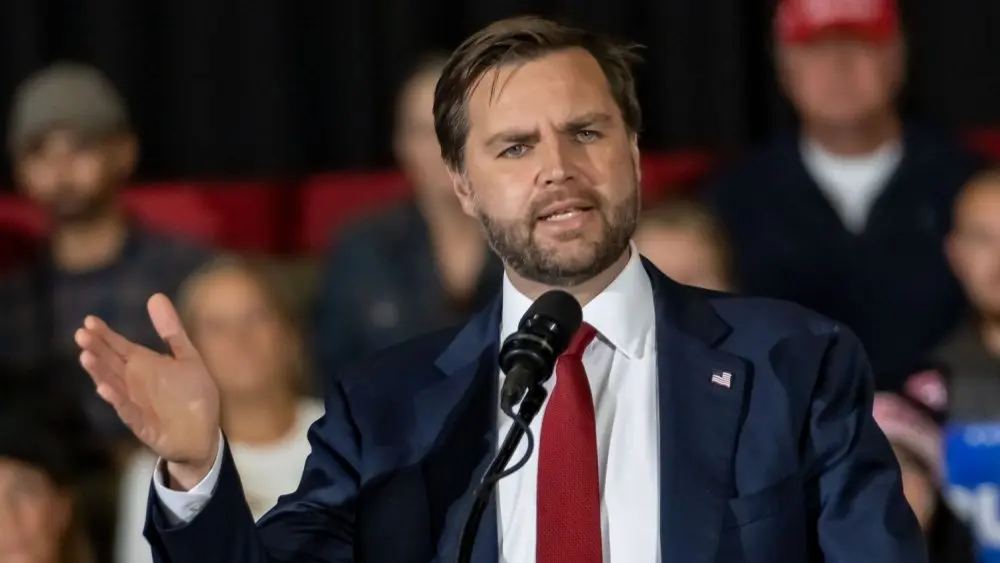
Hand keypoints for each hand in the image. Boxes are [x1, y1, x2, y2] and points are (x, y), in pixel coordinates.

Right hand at [76, 293, 220, 488]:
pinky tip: (106, 388)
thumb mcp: (186, 357)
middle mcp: (134, 382)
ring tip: (86, 357)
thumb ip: (171, 330)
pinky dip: (117, 400)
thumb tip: (155, 296)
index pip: (119, 347)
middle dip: (96, 350)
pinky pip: (126, 411)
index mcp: (144, 365)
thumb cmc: (193, 394)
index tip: (89, 320)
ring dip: (100, 373)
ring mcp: (134, 403)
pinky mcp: (141, 424)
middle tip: (81, 335)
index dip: (104, 335)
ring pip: (112, 385)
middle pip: (111, 363)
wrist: (203, 433)